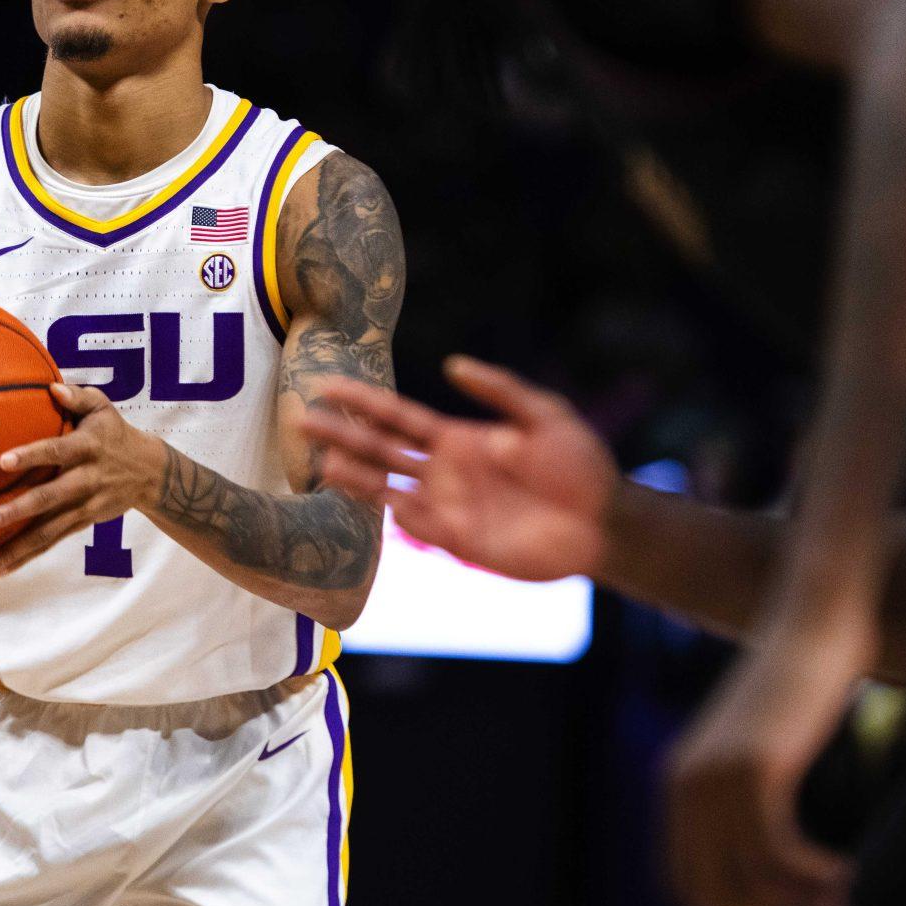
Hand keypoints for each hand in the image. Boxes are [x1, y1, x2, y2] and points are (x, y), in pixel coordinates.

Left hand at [0, 382, 166, 577]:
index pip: (56, 451)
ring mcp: (84, 507)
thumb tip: (51, 387)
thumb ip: (77, 397)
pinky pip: (50, 543)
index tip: (3, 462)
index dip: (32, 455)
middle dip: (17, 512)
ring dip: (16, 549)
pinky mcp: (81, 524)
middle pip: (49, 499)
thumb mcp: (103, 407)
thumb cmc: (113, 432)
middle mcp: (85, 480)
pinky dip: (25, 557)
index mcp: (87, 448)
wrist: (150, 472)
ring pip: (48, 532)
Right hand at [300, 355, 614, 581]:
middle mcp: (444, 471)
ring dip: (356, 478)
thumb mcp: (545, 415)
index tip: (325, 385)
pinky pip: (420, 527)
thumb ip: (501, 390)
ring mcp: (449, 507)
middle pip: (381, 451)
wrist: (605, 521)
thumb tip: (452, 364)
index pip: (399, 417)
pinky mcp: (461, 542)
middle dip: (342, 436)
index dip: (363, 401)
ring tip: (321, 465)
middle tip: (300, 421)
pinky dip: (398, 514)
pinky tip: (381, 500)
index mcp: (458, 438)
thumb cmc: (580, 465)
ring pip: (388, 490)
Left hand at [664, 622, 862, 905]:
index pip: (681, 883)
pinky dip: (813, 875)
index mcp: (674, 784)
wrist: (811, 626)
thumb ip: (744, 805)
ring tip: (840, 905)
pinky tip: (844, 873)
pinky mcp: (755, 765)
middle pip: (708, 894)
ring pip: (749, 879)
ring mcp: (715, 774)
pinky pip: (778, 851)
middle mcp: (683, 783)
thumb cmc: (796, 693)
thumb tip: (762, 881)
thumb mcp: (757, 754)